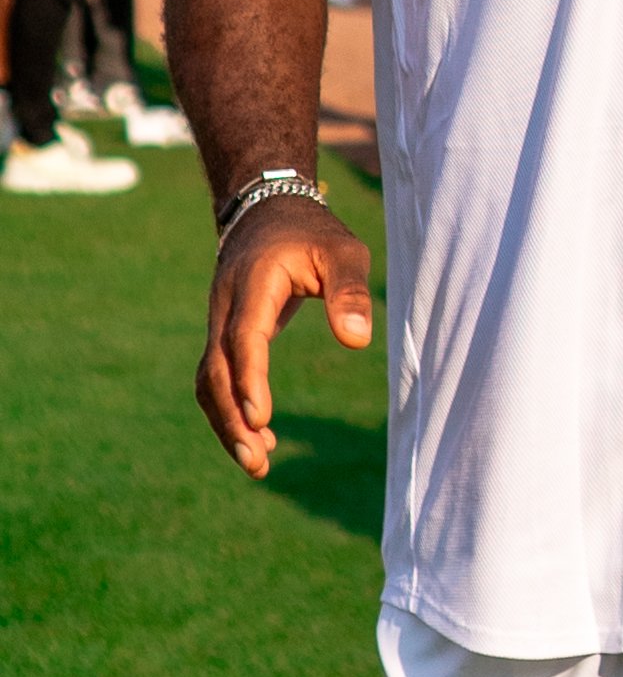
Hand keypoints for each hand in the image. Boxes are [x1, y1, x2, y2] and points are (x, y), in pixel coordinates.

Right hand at [198, 197, 374, 476]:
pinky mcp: (223, 335)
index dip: (250, 377)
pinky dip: (229, 410)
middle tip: (258, 462)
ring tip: (258, 464)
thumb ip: (350, 293)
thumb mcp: (344, 252)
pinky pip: (217, 378)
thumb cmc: (313, 233)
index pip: (244, 336)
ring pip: (210, 380)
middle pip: (217, 369)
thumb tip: (357, 342)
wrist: (266, 212)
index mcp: (253, 283)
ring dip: (227, 422)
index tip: (260, 418)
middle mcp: (226, 307)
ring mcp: (218, 322)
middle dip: (232, 418)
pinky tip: (257, 436)